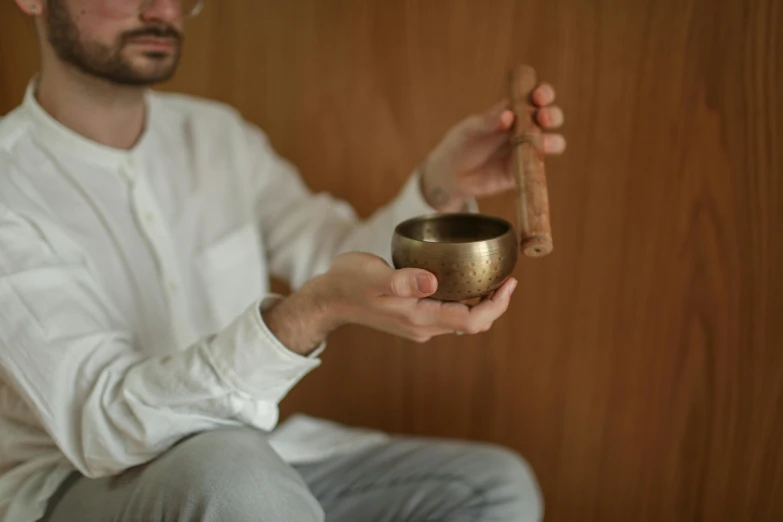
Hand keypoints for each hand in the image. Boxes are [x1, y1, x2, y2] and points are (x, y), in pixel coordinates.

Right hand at [263, 252, 516, 353]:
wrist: (328, 300)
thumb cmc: (348, 284)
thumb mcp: (373, 277)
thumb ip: (403, 281)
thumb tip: (432, 281)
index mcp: (419, 318)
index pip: (471, 321)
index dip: (496, 305)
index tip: (510, 282)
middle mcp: (423, 326)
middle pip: (472, 322)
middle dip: (494, 302)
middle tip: (508, 276)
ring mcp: (418, 324)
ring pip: (461, 318)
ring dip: (480, 301)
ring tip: (493, 276)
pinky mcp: (413, 317)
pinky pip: (448, 312)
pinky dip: (463, 298)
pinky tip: (464, 279)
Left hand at [421, 83, 565, 211]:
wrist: (452, 175)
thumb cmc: (460, 144)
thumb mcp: (469, 130)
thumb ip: (487, 122)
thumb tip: (508, 116)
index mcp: (513, 110)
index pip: (535, 97)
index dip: (543, 94)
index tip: (538, 97)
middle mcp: (525, 127)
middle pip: (551, 116)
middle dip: (552, 115)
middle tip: (542, 118)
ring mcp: (527, 149)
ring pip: (553, 142)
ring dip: (553, 141)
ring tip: (542, 144)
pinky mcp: (525, 171)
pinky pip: (539, 167)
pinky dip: (540, 164)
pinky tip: (532, 163)